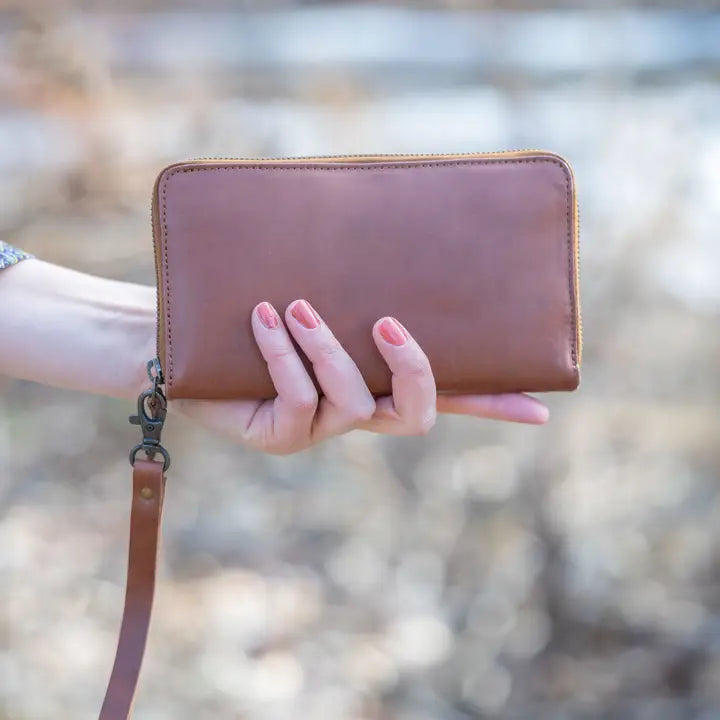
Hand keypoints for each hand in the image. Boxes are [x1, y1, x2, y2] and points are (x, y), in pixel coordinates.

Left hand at [170, 299, 548, 454]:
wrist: (183, 330)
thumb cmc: (254, 298)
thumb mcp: (313, 277)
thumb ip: (350, 264)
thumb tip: (386, 209)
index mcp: (376, 375)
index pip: (449, 393)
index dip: (494, 402)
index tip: (543, 405)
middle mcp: (357, 408)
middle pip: (417, 416)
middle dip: (412, 370)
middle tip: (386, 324)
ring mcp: (320, 427)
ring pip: (354, 405)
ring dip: (327, 351)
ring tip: (295, 306)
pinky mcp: (279, 437)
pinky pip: (297, 402)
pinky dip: (283, 357)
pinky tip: (261, 318)